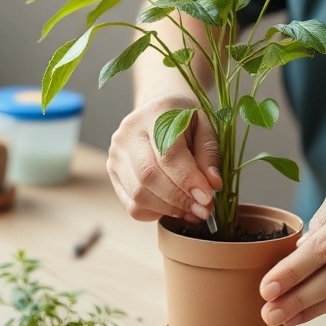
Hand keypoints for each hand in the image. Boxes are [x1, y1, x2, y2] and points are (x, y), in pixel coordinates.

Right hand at [106, 93, 222, 221]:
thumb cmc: (185, 121)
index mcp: (154, 115)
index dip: (188, 180)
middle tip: (203, 210)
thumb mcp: (206, 128)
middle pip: (148, 176)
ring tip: (192, 210)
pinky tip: (174, 208)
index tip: (207, 197)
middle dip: (179, 199)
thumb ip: (209, 155)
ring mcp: (116, 154)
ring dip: (169, 209)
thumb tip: (213, 185)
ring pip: (138, 195)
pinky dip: (155, 213)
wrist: (158, 113)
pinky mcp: (113, 173)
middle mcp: (128, 133)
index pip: (167, 154)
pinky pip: (132, 205)